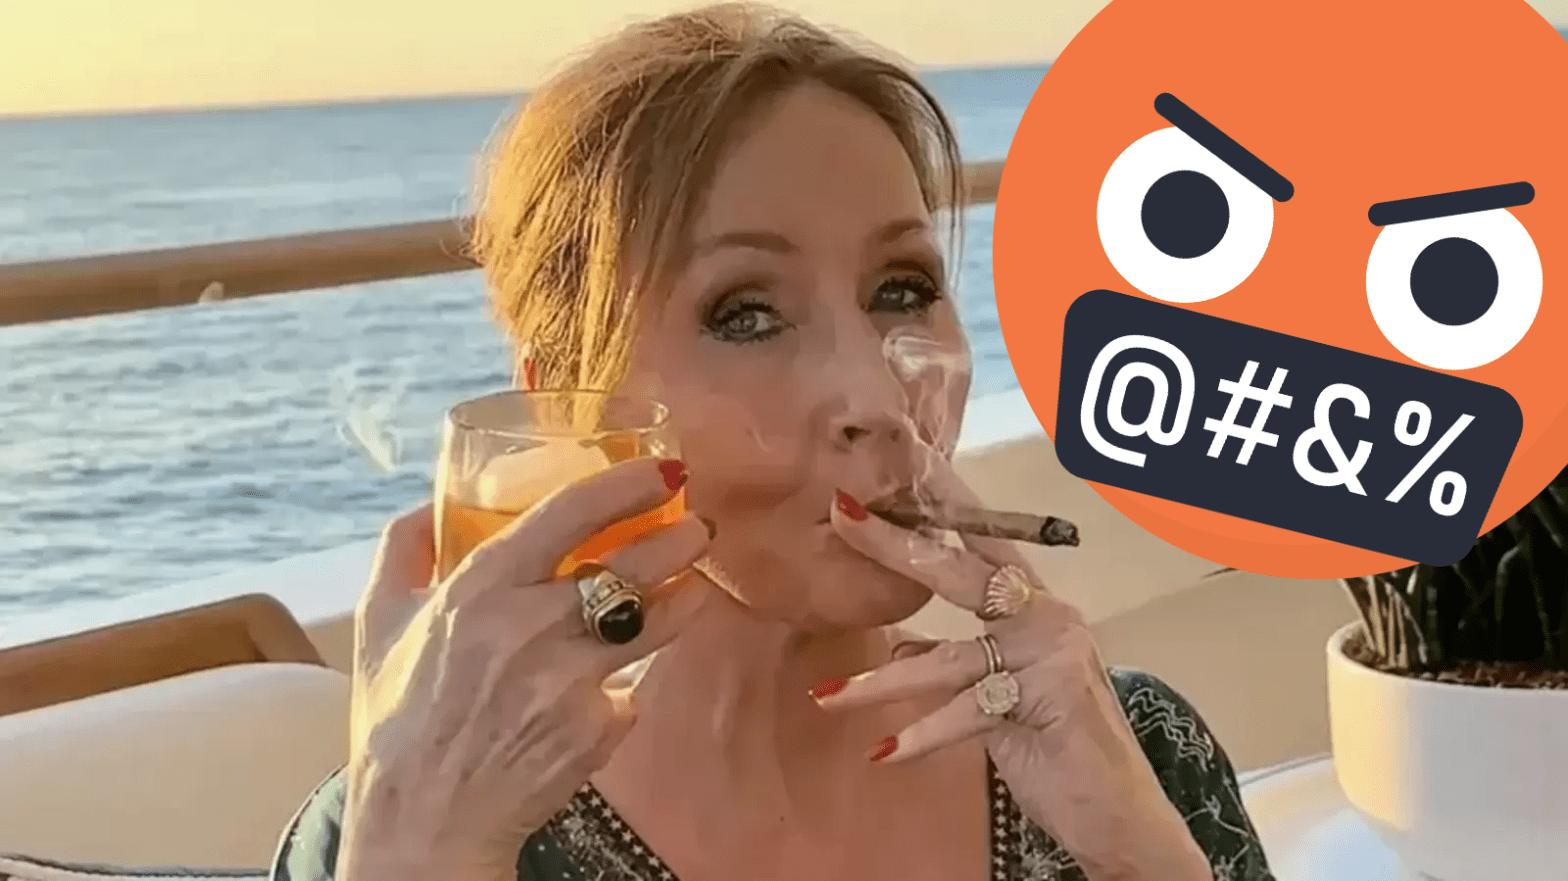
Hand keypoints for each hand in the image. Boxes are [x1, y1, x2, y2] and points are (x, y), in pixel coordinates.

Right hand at [336, 457, 715, 879]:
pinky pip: (631, 689)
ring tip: (692, 586)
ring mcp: (569, 681)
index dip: (623, 485)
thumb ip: (404, 552)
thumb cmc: (397, 719)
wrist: (423, 822)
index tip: (660, 469)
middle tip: (697, 526)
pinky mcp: (596, 729)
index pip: (567, 514)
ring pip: (656, 621)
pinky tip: (618, 681)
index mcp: (478, 590)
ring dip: (684, 598)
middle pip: (633, 565)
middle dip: (680, 538)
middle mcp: (529, 628)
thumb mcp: (378, 624)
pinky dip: (628, 682)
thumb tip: (427, 501)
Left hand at [818, 452, 1212, 880]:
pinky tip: (883, 752)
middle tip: (843, 514)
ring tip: (827, 694)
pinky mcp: (1041, 701)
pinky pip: (965, 714)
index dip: (941, 502)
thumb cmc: (1058, 749)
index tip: (899, 461)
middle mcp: (1047, 617)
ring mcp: (1048, 656)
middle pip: (962, 570)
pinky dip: (921, 737)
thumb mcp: (998, 696)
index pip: (982, 541)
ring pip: (949, 658)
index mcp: (1036, 607)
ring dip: (882, 683)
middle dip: (897, 541)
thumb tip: (901, 646)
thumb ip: (956, 663)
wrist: (1119, 813)